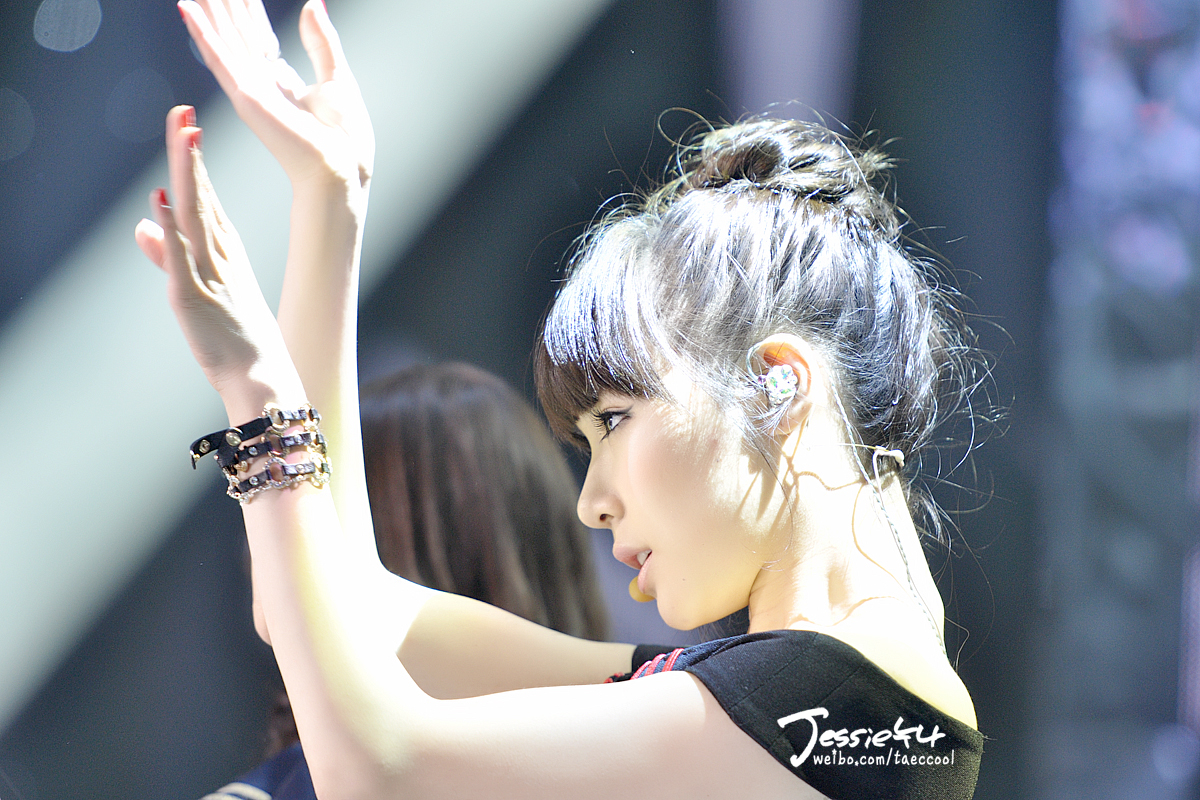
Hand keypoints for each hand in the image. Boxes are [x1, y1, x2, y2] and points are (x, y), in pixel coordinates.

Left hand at [135, 106, 304, 418]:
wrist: (264, 379)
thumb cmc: (238, 343)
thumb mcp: (198, 290)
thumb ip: (167, 255)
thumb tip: (142, 226)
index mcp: (226, 255)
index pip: (207, 199)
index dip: (195, 163)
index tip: (188, 127)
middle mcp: (221, 257)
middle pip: (202, 196)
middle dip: (190, 153)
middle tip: (184, 113)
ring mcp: (210, 274)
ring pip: (195, 216)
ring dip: (188, 174)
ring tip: (182, 135)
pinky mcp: (194, 298)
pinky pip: (182, 258)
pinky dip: (172, 228)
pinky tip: (164, 199)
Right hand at [179, 0, 373, 197]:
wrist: (341, 168)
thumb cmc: (345, 138)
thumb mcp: (338, 78)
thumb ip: (321, 41)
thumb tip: (313, 3)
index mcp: (283, 82)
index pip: (258, 36)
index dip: (247, 9)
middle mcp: (263, 84)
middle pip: (237, 33)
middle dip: (224, 5)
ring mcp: (250, 90)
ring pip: (223, 38)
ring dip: (209, 11)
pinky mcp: (245, 97)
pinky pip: (219, 57)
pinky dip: (203, 33)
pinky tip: (187, 9)